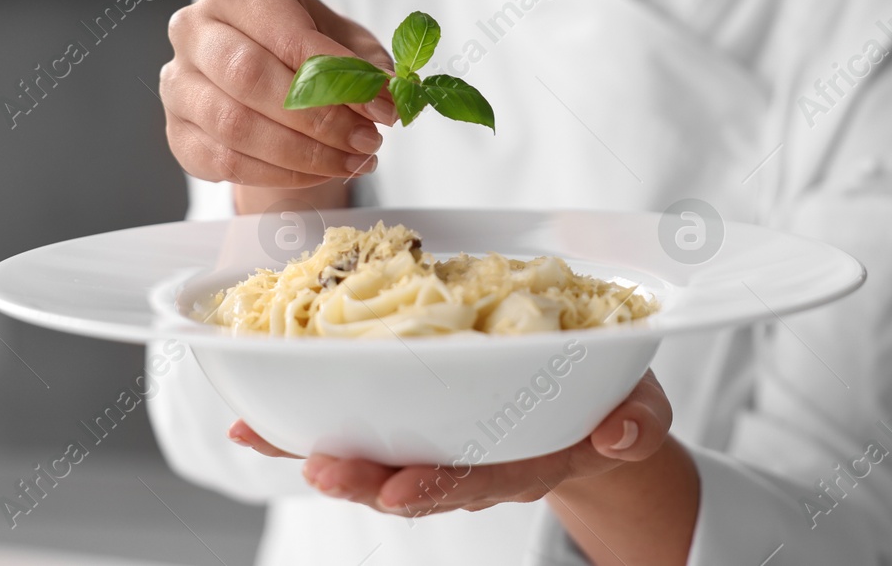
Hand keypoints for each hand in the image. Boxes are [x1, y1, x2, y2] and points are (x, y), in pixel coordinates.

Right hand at [160, 0, 397, 187]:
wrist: (266, 77)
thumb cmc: (304, 49)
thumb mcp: (345, 41)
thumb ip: (367, 64)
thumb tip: (390, 96)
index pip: (286, 34)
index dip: (338, 76)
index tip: (382, 107)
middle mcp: (194, 29)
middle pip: (250, 77)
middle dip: (319, 118)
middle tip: (368, 141)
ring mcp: (178, 83)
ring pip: (234, 125)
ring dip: (304, 153)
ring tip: (352, 160)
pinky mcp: (177, 131)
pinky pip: (223, 162)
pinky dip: (279, 174)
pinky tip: (319, 173)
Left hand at [227, 370, 673, 516]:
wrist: (592, 414)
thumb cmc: (612, 403)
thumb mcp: (639, 410)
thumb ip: (635, 423)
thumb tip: (623, 430)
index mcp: (527, 458)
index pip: (480, 477)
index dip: (439, 485)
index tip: (401, 488)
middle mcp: (474, 460)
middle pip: (412, 476)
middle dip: (364, 476)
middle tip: (322, 466)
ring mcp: (441, 442)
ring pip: (374, 454)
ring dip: (318, 450)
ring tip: (264, 440)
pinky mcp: (414, 418)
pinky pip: (356, 424)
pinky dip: (303, 423)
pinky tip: (252, 421)